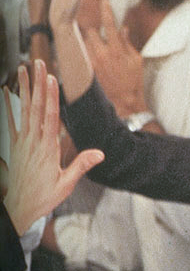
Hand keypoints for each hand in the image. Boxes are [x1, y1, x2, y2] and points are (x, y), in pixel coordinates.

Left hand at [3, 61, 103, 235]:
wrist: (20, 207)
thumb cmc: (44, 197)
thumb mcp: (67, 184)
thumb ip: (81, 166)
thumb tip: (100, 153)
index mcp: (48, 149)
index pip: (50, 117)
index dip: (51, 96)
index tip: (51, 78)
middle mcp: (33, 142)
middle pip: (36, 107)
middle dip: (38, 84)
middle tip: (39, 63)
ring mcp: (22, 143)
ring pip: (23, 110)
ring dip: (24, 89)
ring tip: (22, 69)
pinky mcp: (14, 146)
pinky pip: (10, 122)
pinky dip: (8, 106)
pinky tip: (6, 91)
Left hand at [83, 0, 148, 116]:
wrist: (125, 102)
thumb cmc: (133, 81)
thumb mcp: (136, 61)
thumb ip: (128, 43)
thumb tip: (123, 28)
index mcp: (117, 51)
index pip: (109, 25)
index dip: (106, 11)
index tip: (104, 2)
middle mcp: (102, 54)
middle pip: (91, 32)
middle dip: (95, 33)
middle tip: (101, 38)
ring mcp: (93, 63)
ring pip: (84, 43)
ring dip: (89, 43)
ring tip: (98, 52)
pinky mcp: (88, 70)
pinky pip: (82, 55)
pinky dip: (86, 54)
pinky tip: (91, 60)